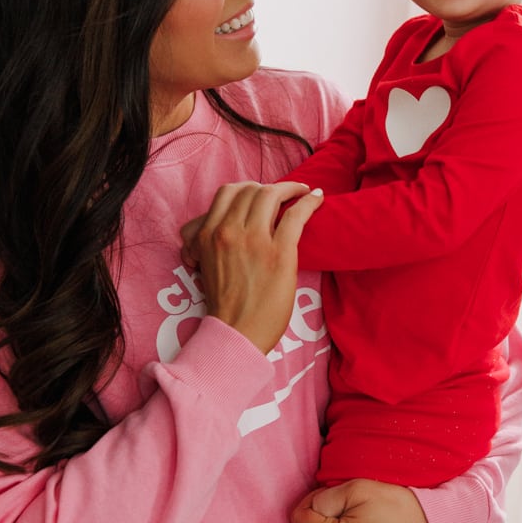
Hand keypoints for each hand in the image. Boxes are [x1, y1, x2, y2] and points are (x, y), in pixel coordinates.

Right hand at [180, 181, 322, 355]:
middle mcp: (229, 231)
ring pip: (271, 195)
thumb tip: (219, 228)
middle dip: (268, 188)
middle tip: (283, 195)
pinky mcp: (280, 252)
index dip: (247, 188)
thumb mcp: (203, 265)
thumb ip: (208, 242)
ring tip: (303, 191)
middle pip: (251, 190)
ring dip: (290, 188)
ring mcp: (255, 240)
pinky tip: (318, 197)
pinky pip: (296, 215)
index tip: (260, 193)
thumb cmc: (223, 305)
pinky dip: (309, 201)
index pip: (228, 193)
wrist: (235, 334)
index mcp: (208, 234)